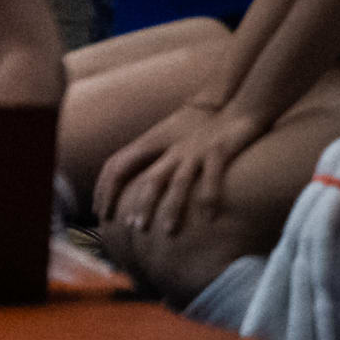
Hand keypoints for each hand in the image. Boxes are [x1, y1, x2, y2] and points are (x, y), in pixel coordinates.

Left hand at [99, 98, 262, 245]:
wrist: (237, 107)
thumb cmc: (203, 127)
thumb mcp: (171, 139)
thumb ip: (155, 157)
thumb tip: (138, 183)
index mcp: (155, 142)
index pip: (119, 166)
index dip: (107, 189)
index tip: (101, 212)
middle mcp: (173, 147)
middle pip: (150, 179)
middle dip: (140, 205)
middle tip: (133, 227)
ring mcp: (196, 150)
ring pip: (179, 182)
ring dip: (172, 208)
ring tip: (167, 231)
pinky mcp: (220, 151)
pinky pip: (213, 178)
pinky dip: (210, 198)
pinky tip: (209, 219)